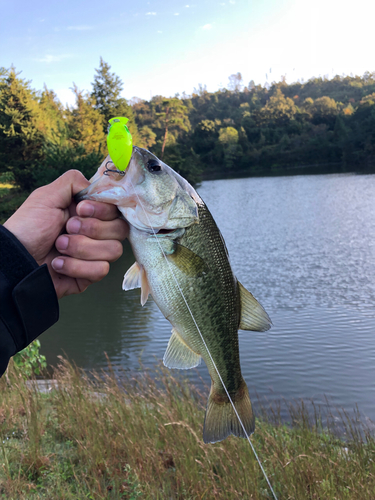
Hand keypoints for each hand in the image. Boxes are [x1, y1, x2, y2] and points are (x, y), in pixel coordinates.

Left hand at [3, 170, 127, 297]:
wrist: (15, 259)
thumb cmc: (28, 227)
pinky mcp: (90, 275)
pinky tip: (58, 264)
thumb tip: (97, 186)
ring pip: (113, 251)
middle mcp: (96, 233)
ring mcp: (95, 255)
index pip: (116, 210)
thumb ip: (73, 181)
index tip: (80, 210)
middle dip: (92, 229)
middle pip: (120, 230)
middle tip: (67, 228)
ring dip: (82, 248)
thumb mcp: (47, 196)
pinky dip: (76, 266)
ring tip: (58, 247)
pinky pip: (101, 270)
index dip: (102, 210)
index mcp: (89, 213)